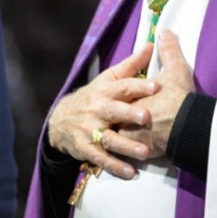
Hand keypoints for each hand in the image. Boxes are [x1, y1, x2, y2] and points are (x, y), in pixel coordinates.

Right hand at [47, 43, 157, 179]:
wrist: (61, 119)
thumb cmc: (94, 97)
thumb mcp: (108, 78)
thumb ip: (131, 65)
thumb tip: (152, 44)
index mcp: (105, 91)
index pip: (123, 87)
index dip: (139, 86)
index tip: (156, 86)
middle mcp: (97, 109)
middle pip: (114, 111)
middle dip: (130, 114)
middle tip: (147, 117)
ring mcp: (90, 130)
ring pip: (109, 138)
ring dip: (126, 146)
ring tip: (144, 153)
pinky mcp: (86, 148)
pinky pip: (101, 158)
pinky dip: (115, 166)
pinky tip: (131, 173)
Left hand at [120, 30, 194, 158]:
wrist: (189, 127)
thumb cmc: (181, 98)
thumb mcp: (176, 71)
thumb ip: (168, 52)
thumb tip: (163, 33)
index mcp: (132, 96)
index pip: (120, 94)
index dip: (119, 95)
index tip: (111, 96)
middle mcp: (125, 116)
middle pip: (111, 118)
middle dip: (108, 119)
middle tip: (106, 120)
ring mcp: (129, 136)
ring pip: (112, 140)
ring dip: (111, 141)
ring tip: (111, 143)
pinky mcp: (136, 153)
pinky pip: (123, 159)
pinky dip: (120, 163)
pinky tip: (120, 165)